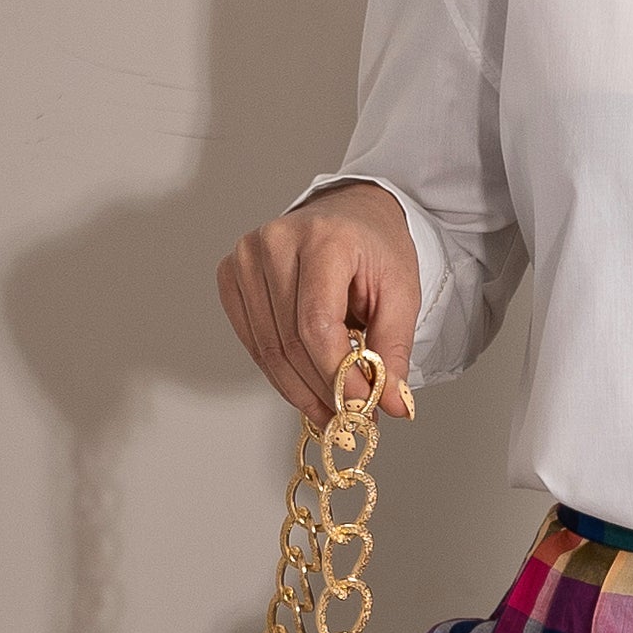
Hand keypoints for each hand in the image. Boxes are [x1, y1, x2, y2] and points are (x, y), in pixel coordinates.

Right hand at [217, 182, 421, 420]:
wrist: (350, 214)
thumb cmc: (374, 248)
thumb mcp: (401, 293)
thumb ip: (394, 348)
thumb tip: (394, 404)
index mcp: (324, 239)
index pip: (316, 325)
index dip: (338, 376)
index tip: (363, 407)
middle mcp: (275, 242)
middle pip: (289, 342)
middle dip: (322, 390)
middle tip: (351, 418)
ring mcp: (246, 257)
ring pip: (267, 349)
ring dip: (301, 389)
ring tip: (333, 407)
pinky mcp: (231, 275)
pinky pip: (253, 342)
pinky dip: (280, 372)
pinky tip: (307, 384)